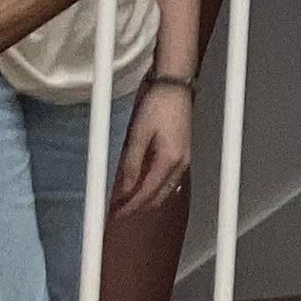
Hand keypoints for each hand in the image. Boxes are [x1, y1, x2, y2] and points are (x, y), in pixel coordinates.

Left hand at [111, 83, 192, 215]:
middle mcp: (180, 164)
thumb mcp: (138, 135)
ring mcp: (185, 159)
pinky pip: (170, 180)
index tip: (116, 213)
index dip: (130, 206)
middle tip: (119, 209)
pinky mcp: (184, 153)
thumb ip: (131, 164)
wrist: (175, 87)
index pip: (147, 193)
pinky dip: (156, 187)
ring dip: (148, 198)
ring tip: (128, 200)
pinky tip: (144, 185)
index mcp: (169, 160)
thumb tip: (125, 188)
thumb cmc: (156, 106)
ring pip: (166, 190)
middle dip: (139, 206)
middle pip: (159, 196)